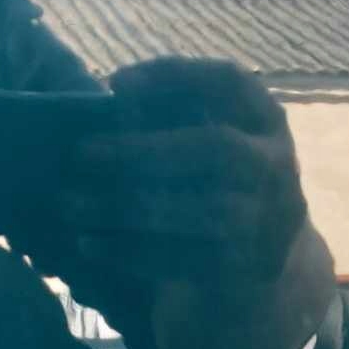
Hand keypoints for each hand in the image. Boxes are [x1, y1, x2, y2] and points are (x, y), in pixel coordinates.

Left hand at [59, 59, 306, 284]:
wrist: (259, 267)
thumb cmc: (212, 189)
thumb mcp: (204, 146)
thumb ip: (170, 122)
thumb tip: (106, 111)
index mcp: (266, 121)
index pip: (230, 82)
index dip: (175, 76)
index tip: (116, 84)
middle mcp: (276, 167)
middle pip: (217, 149)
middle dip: (145, 148)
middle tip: (82, 151)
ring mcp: (268, 223)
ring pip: (201, 212)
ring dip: (129, 207)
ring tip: (72, 204)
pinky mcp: (245, 271)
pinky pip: (186, 260)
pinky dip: (131, 253)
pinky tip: (88, 244)